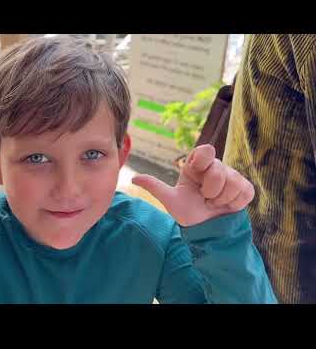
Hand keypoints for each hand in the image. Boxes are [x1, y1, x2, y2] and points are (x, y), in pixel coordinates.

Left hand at [132, 144, 254, 226]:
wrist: (207, 229)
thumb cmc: (188, 211)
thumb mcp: (171, 200)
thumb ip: (154, 186)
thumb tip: (133, 177)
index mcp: (197, 166)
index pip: (205, 150)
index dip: (203, 161)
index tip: (196, 173)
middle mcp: (215, 167)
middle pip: (218, 169)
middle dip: (209, 190)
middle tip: (204, 198)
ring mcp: (232, 177)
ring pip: (233, 181)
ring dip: (221, 199)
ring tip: (214, 203)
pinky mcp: (245, 188)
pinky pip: (244, 191)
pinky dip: (233, 203)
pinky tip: (226, 206)